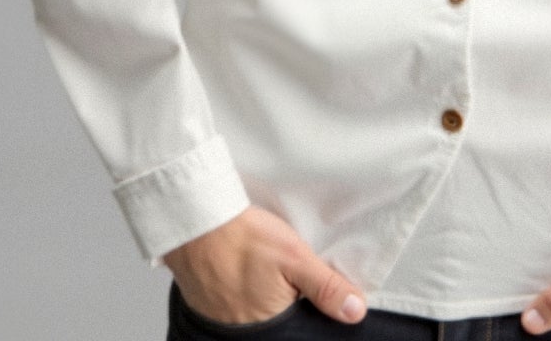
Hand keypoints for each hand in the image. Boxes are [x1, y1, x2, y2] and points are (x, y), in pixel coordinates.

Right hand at [161, 205, 368, 324]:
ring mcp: (225, 321)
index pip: (301, 332)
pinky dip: (247, 292)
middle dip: (291, 307)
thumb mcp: (294, 257)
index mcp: (271, 328)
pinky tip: (250, 272)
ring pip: (260, 316)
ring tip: (271, 274)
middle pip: (281, 324)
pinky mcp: (210, 306)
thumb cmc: (242, 238)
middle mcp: (247, 333)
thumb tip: (356, 312)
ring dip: (269, 299)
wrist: (194, 221)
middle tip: (291, 280)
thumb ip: (325, 287)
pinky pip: (237, 307)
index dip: (311, 315)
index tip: (317, 298)